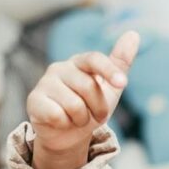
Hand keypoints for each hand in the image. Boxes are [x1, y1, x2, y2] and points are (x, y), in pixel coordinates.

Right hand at [26, 31, 139, 168]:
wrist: (68, 134)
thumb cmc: (90, 108)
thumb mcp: (109, 88)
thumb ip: (120, 63)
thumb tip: (134, 34)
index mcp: (80, 63)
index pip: (94, 59)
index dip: (110, 70)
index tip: (123, 83)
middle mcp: (60, 68)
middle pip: (89, 87)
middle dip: (99, 109)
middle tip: (95, 116)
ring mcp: (45, 83)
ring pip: (74, 105)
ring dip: (82, 120)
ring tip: (76, 119)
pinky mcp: (34, 100)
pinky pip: (57, 115)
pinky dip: (65, 124)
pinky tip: (61, 122)